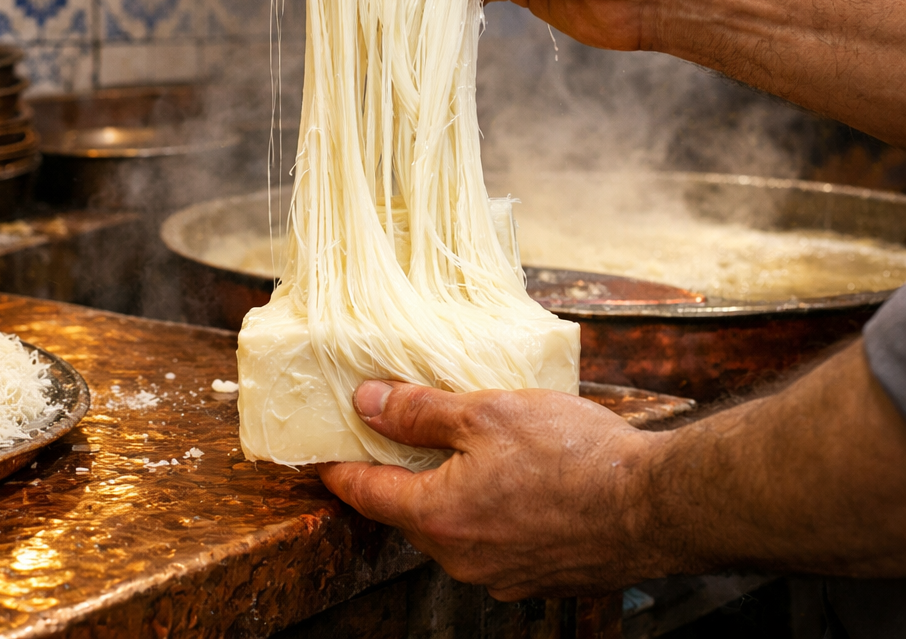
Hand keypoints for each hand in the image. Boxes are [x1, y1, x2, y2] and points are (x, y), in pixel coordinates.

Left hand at [317, 380, 663, 599]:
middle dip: (403, 477)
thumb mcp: (487, 412)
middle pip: (410, 513)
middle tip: (402, 437)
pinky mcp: (537, 580)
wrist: (658, 506)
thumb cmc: (576, 455)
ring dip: (453, 495)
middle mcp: (462, 559)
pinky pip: (495, 544)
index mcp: (438, 518)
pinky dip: (492, 514)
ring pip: (455, 530)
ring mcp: (501, 577)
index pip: (365, 494)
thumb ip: (419, 412)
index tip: (323, 457)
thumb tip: (366, 402)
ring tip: (474, 453)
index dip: (340, 469)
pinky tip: (517, 483)